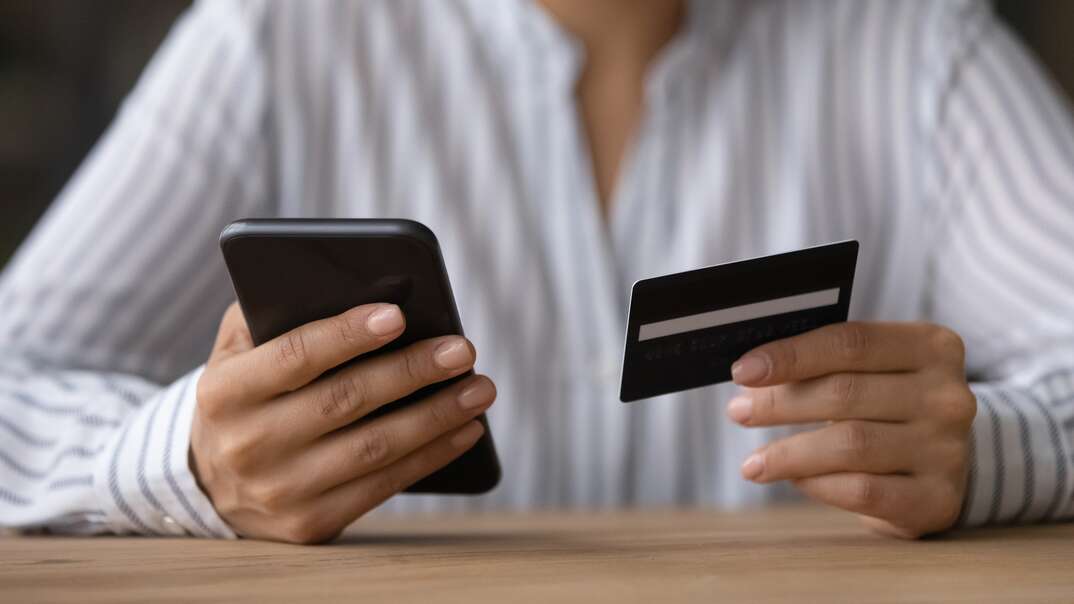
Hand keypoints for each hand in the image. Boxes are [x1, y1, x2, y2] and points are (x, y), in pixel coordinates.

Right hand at [190, 302, 495, 543]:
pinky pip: (382, 486)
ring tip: (479, 388)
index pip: (293, 356)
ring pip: (373, 448)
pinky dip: (431, 456)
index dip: (346, 335)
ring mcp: (279, 490)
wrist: (212, 483)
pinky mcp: (310, 524)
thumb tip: (353, 286)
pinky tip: (465, 429)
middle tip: (462, 349)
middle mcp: (247, 445)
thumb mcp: (237, 352)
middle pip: (344, 401)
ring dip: (436, 417)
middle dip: (411, 371)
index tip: (398, 314)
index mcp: (224, 391)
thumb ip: (274, 313)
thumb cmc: (247, 395)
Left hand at [726, 322, 975, 537]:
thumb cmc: (891, 405)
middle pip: (845, 393)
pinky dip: (818, 484)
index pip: (850, 342)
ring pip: (850, 444)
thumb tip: (752, 374)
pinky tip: (794, 479)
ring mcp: (947, 449)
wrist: (948, 463)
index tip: (744, 371)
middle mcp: (947, 395)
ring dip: (789, 453)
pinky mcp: (937, 498)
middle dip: (781, 403)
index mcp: (931, 347)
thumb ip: (825, 363)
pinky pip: (862, 490)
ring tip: (753, 462)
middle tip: (739, 411)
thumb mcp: (873, 371)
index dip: (791, 355)